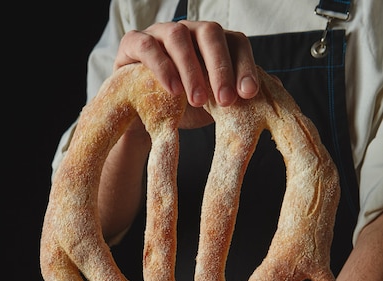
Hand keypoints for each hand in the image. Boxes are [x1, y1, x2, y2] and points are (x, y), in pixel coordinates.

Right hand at [114, 20, 258, 127]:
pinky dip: (162, 66)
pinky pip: (148, 46)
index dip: (244, 66)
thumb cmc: (181, 108)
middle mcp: (189, 32)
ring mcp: (160, 34)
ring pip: (179, 37)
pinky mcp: (133, 43)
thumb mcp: (213, 105)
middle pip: (211, 33)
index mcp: (213, 44)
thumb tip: (276, 93)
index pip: (236, 43)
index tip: (249, 94)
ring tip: (198, 100)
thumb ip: (237, 96)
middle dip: (221, 68)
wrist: (141, 118)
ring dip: (192, 69)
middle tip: (226, 101)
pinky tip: (173, 90)